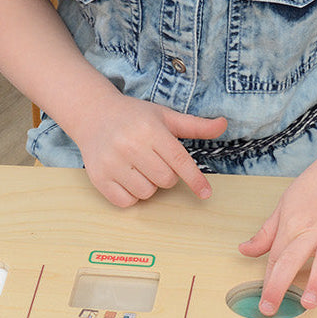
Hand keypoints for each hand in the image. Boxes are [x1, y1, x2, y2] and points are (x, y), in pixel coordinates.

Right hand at [69, 95, 226, 206]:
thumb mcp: (164, 116)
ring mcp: (111, 163)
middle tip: (155, 160)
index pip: (179, 161)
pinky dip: (131, 195)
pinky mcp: (99, 178)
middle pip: (165, 180)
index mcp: (149, 129)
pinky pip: (126, 202)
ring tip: (138, 166)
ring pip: (147, 193)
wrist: (92, 115)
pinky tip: (126, 176)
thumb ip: (195, 125)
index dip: (195, 179)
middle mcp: (129, 145)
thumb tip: (224, 125)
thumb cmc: (134, 117)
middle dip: (167, 175)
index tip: (206, 194)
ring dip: (149, 185)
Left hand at [238, 159, 316, 312]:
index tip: (263, 303)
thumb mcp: (285, 204)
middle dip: (279, 285)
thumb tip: (244, 250)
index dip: (267, 281)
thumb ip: (267, 233)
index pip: (275, 257)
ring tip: (309, 302)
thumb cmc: (316, 185)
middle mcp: (313, 230)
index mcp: (292, 225)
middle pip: (292, 259)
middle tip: (271, 308)